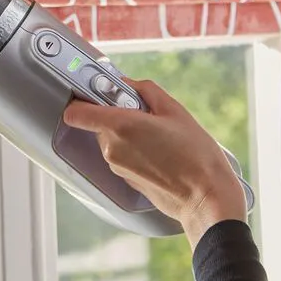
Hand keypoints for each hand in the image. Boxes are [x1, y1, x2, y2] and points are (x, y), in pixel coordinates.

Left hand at [63, 77, 248, 250]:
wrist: (206, 197)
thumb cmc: (195, 155)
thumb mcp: (174, 110)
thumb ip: (144, 90)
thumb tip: (126, 83)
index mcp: (119, 126)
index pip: (75, 112)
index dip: (82, 99)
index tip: (99, 93)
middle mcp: (111, 148)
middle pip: (98, 122)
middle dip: (117, 114)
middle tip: (146, 114)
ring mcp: (116, 166)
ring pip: (111, 139)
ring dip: (127, 133)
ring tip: (158, 135)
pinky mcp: (125, 179)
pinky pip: (121, 155)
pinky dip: (133, 150)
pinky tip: (158, 152)